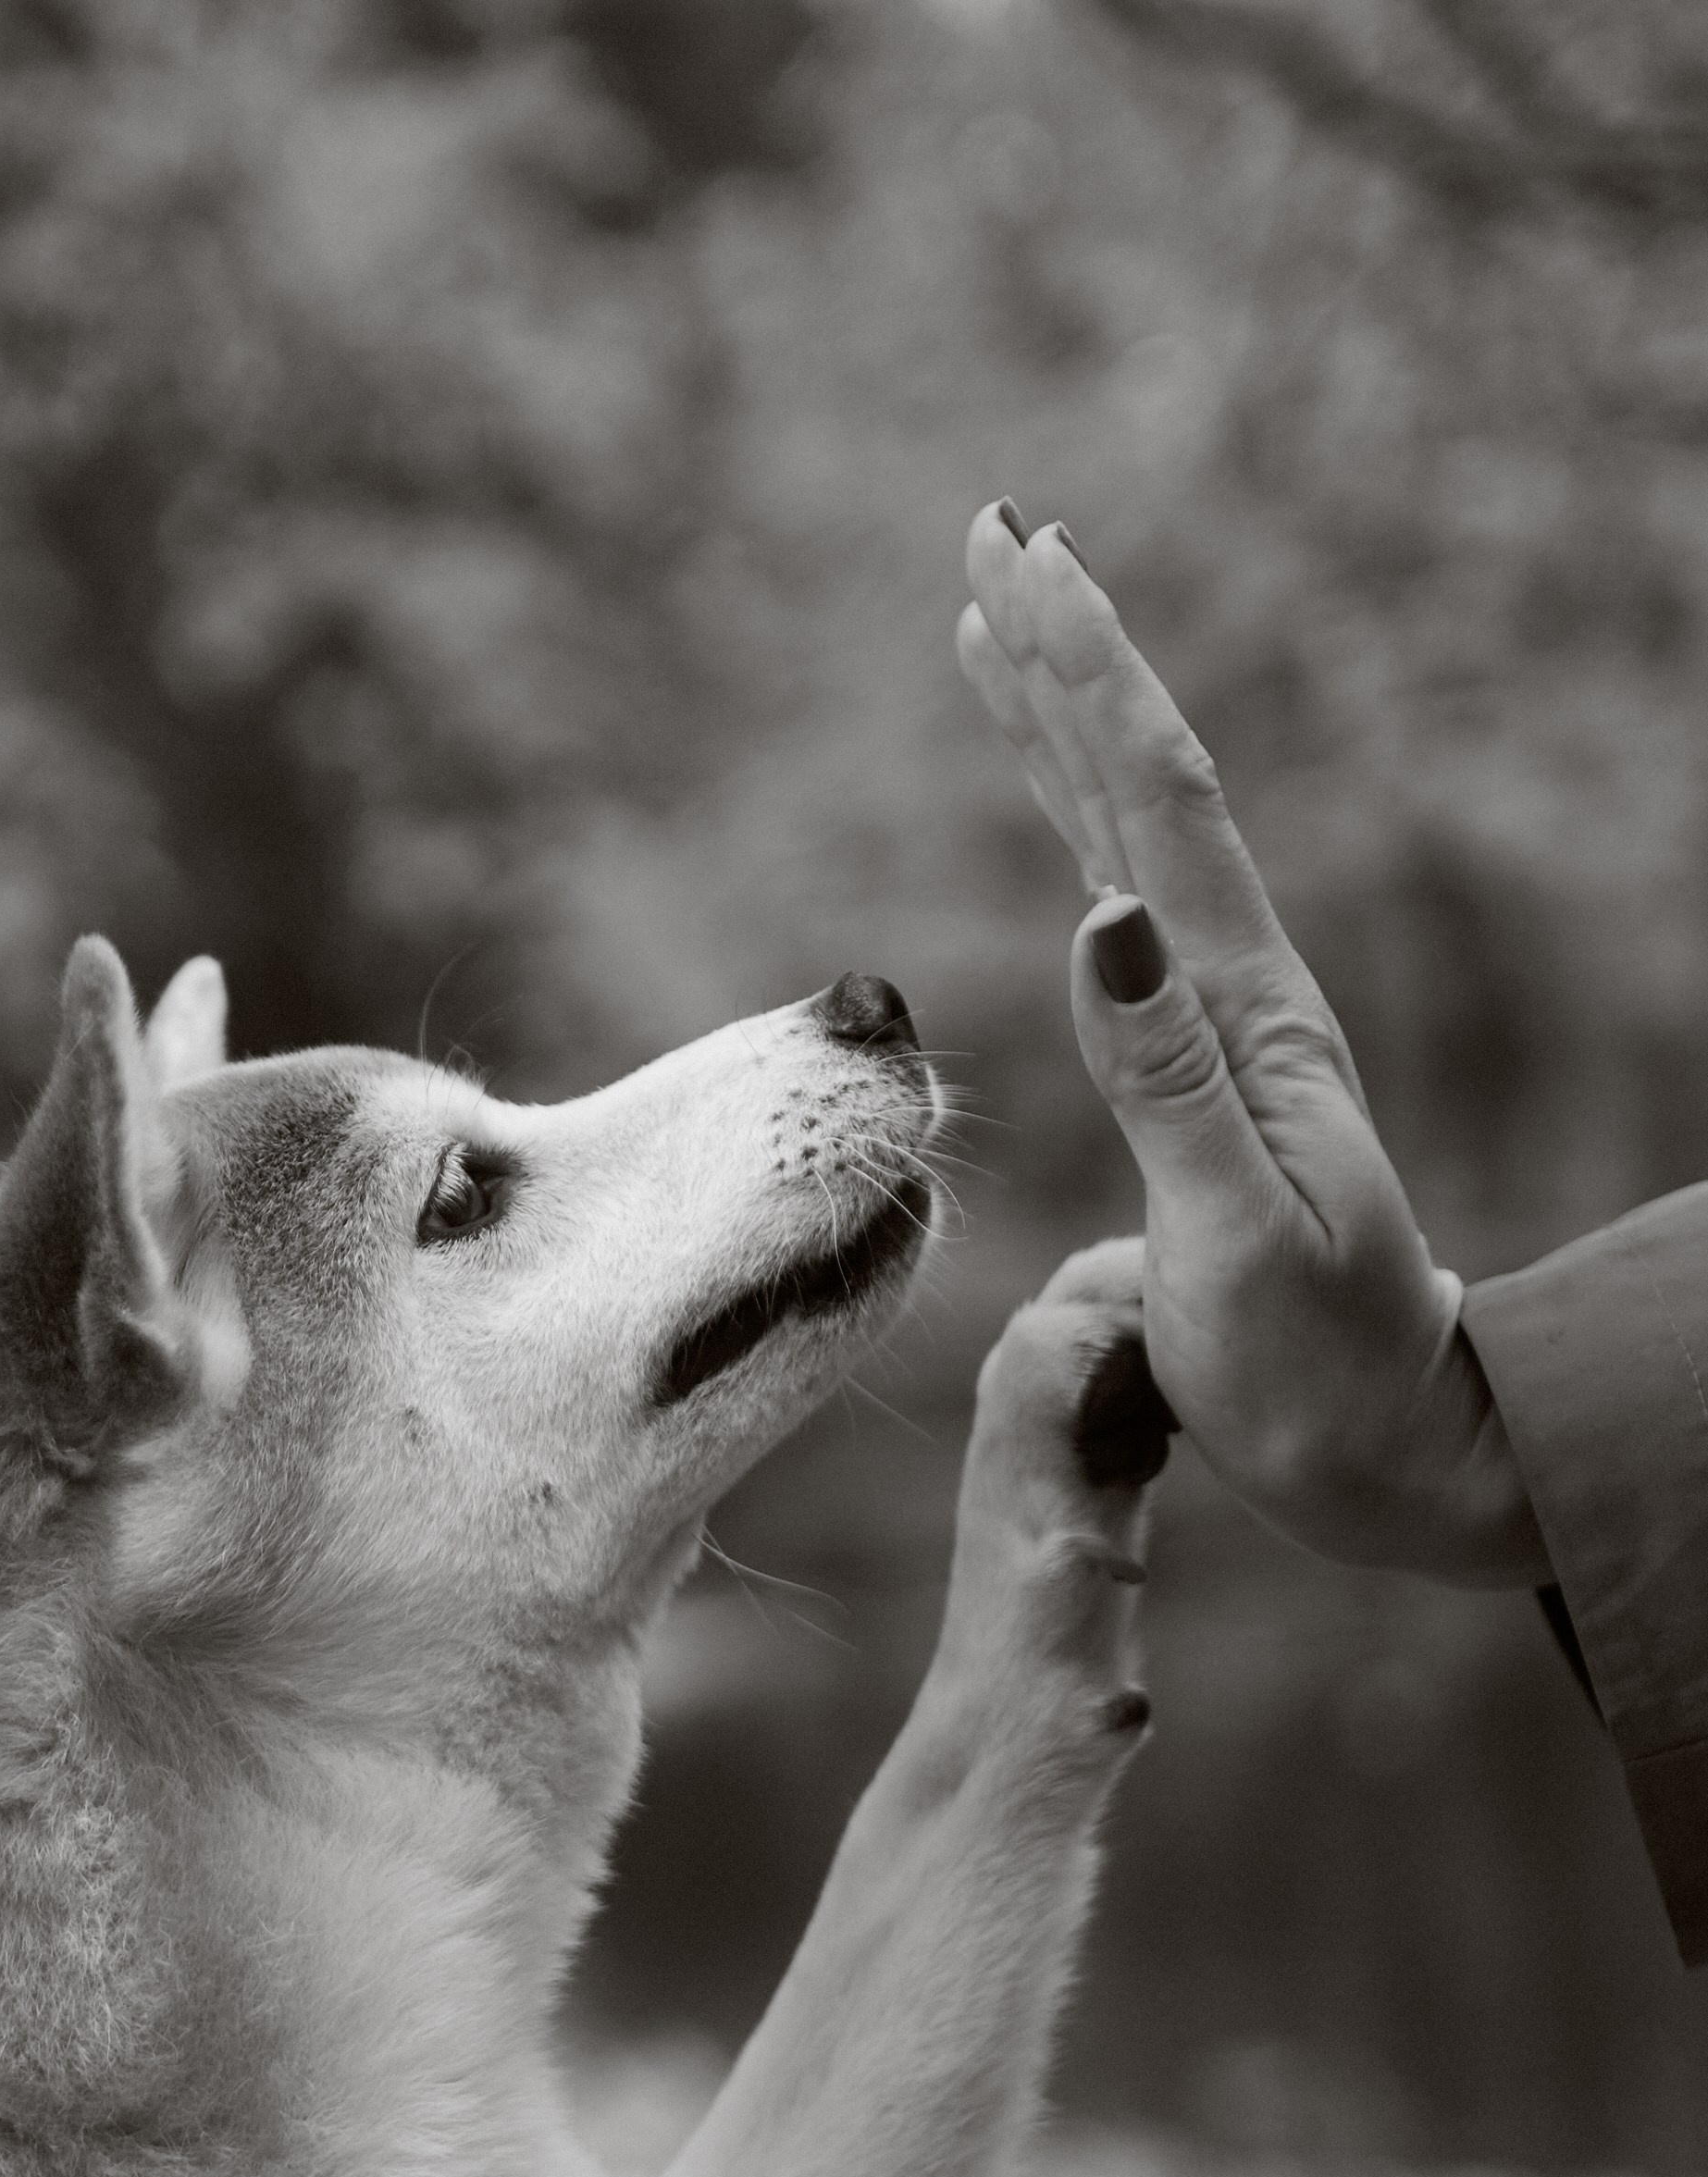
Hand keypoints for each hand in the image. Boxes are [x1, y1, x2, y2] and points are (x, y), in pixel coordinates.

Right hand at [955, 503, 1547, 1587]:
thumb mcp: (1236, 1240)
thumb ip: (1167, 1083)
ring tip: (998, 626)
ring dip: (1066, 730)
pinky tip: (1055, 832)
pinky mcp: (1196, 1084)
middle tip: (990, 530)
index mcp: (1243, 1019)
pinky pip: (1124, 927)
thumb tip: (1100, 915)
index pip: (1156, 810)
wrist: (1388, 1444)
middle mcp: (1234, 1000)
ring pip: (1130, 843)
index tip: (1020, 566)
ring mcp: (1217, 1036)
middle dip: (1068, 656)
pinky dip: (1078, 844)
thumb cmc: (1316, 1373)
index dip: (1086, 680)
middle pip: (1143, 789)